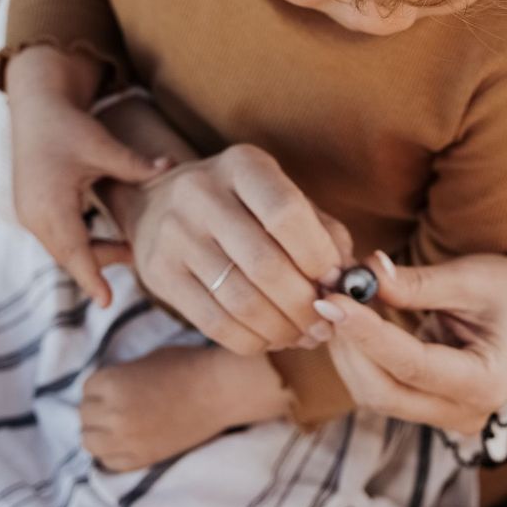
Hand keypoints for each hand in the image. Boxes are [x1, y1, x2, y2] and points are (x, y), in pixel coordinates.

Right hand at [8, 86, 171, 308]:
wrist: (34, 108)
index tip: (106, 302)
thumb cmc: (68, 125)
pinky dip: (80, 241)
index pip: (74, 252)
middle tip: (137, 257)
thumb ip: (135, 164)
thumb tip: (171, 166)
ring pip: (64, 248)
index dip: (91, 278)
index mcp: (50, 204)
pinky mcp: (32, 209)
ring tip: (127, 248)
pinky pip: (58, 237)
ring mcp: (29, 214)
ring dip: (91, 252)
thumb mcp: (102, 145)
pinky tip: (105, 236)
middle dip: (100, 263)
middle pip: (70, 255)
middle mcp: (34, 215)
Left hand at [79, 347, 287, 472]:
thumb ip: (120, 377)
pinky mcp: (142, 458)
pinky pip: (109, 462)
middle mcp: (113, 414)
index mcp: (112, 383)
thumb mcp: (145, 361)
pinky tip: (126, 441)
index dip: (101, 387)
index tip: (117, 387)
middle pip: (85, 416)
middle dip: (97, 410)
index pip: (87, 389)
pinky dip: (112, 453)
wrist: (219, 391)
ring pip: (90, 443)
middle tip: (118, 405)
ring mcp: (126, 440)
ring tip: (117, 425)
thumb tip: (104, 391)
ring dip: (99, 432)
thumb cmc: (187, 366)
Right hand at [106, 143, 355, 356]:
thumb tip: (350, 284)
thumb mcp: (283, 200)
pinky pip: (215, 323)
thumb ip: (324, 234)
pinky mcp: (158, 274)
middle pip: (266, 265)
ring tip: (303, 335)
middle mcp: (201, 193)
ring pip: (242, 301)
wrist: (156, 208)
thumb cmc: (243, 207)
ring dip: (283, 330)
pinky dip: (253, 341)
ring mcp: (174, 234)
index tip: (336, 283)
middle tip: (325, 323)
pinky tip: (271, 338)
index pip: (286, 214)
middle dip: (305, 305)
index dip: (318, 257)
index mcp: (242, 165)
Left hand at [319, 252, 506, 438]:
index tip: (333, 300)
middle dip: (350, 346)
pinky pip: (380, 390)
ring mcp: (446, 418)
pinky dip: (359, 358)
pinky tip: (348, 325)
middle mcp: (466, 413)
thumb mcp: (468, 278)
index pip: (412, 364)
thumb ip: (415, 283)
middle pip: (385, 392)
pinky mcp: (427, 410)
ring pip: (375, 395)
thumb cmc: (505, 289)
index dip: (367, 333)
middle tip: (327, 300)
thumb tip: (362, 274)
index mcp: (486, 382)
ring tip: (335, 306)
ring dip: (348, 352)